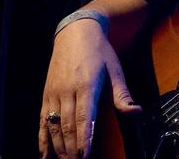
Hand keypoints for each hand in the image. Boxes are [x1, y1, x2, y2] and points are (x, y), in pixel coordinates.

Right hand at [39, 16, 141, 158]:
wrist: (75, 31)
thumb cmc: (99, 50)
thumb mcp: (115, 69)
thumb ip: (122, 94)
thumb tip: (136, 111)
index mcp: (87, 84)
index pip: (85, 117)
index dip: (84, 138)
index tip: (86, 154)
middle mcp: (68, 90)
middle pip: (68, 125)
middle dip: (72, 148)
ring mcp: (55, 92)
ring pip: (54, 125)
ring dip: (58, 146)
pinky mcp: (46, 94)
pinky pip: (42, 119)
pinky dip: (42, 137)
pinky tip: (44, 152)